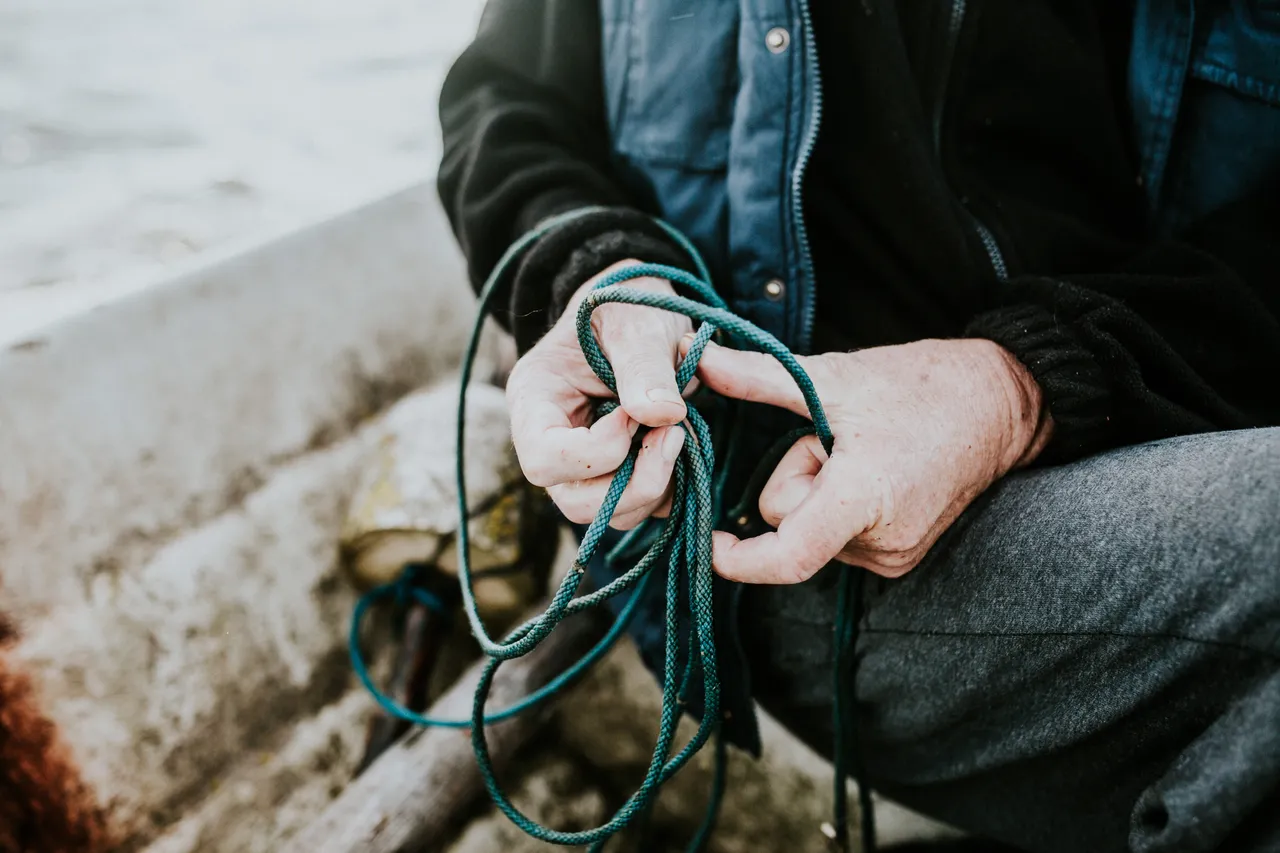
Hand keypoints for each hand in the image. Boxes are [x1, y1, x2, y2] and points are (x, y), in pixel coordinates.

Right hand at [506, 260, 689, 529]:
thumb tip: (664, 415)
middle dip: (633, 482)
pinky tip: (682, 446)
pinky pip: (639, 508)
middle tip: (673, 435)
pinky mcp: (616, 476)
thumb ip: (645, 366)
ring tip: (678, 433)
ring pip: (608, 514)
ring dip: (654, 487)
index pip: (544, 458)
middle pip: (575, 502)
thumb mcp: (635, 324)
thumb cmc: (626, 309)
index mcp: (534, 399)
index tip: (635, 414)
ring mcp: (582, 466)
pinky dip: (668, 490)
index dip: (598, 451)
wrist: (638, 312)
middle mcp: (550, 441)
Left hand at [687, 337, 1052, 581]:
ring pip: (810, 530)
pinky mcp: (901, 557)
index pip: (791, 556)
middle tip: (837, 438)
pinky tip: (874, 473)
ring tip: (864, 452)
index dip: (740, 560)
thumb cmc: (920, 385)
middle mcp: (883, 541)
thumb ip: (757, 375)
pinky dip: (837, 505)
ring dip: (818, 490)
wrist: (1001, 403)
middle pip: (789, 523)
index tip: (710, 542)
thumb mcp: (832, 375)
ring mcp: (896, 555)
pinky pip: (835, 537)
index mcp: (866, 496)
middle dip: (795, 476)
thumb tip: (689, 357)